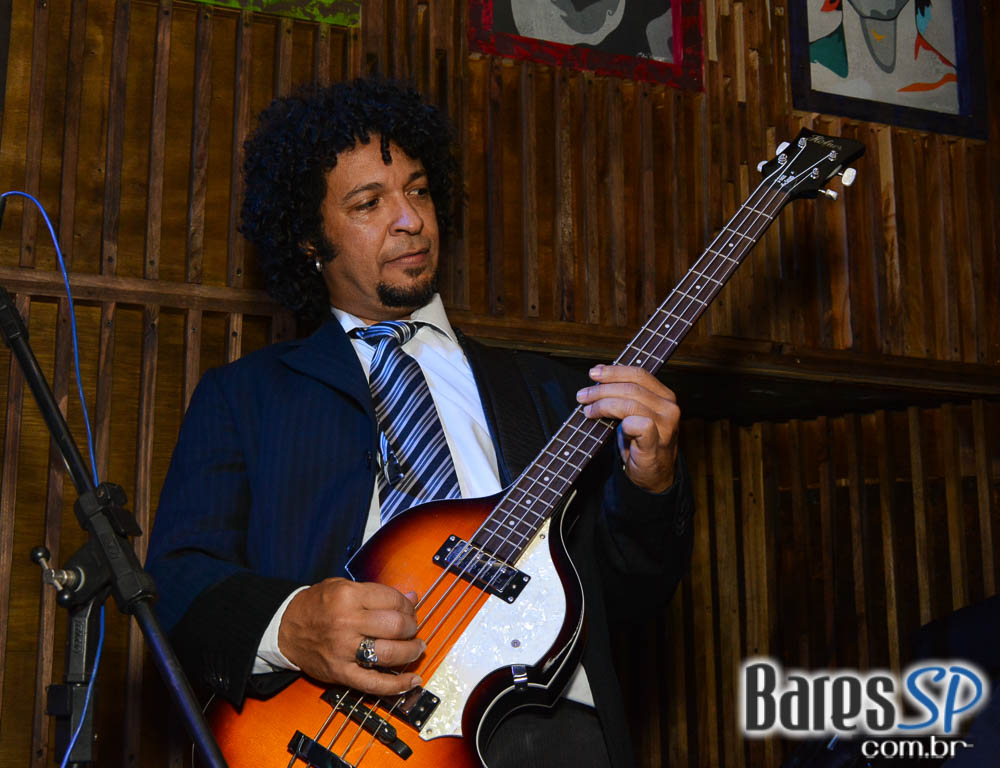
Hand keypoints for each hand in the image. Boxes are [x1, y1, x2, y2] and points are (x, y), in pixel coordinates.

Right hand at [278, 577, 424, 694]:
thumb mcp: (342, 587)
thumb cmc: (315, 606)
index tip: (409, 609)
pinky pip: (374, 683)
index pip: (392, 600)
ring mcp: (343, 650)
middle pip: (395, 626)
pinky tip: (411, 681)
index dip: (407, 605)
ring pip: (390, 653)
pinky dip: (397, 685)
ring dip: (411, 652)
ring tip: (417, 648)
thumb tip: (412, 598)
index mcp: (348, 596)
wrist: (285, 629)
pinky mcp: (340, 673)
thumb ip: (377, 592)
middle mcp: (346, 623)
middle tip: (413, 627)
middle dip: (412, 627)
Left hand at [576, 364, 679, 493]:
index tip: (593, 373)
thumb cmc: (640, 443)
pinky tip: (609, 427)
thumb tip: (598, 379)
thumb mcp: (633, 414)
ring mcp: (665, 425)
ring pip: (630, 403)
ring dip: (603, 404)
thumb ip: (623, 396)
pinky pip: (638, 424)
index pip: (639, 374)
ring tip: (588, 411)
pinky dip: (621, 422)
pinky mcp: (657, 442)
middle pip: (631, 387)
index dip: (614, 371)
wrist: (653, 475)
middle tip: (583, 396)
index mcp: (664, 395)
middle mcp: (669, 407)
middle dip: (602, 389)